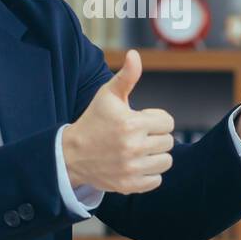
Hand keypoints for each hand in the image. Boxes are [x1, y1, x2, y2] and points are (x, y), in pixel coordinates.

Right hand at [62, 50, 174, 193]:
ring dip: (155, 155)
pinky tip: (135, 164)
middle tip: (137, 136)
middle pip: (168, 142)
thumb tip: (135, 54)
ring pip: (166, 161)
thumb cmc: (94, 120)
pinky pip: (156, 180)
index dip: (156, 120)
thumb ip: (126, 76)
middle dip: (155, 137)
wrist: (72, 154)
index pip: (168, 123)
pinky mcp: (129, 185)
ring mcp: (131, 168)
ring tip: (138, 150)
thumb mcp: (108, 95)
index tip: (140, 120)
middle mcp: (133, 147)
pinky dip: (149, 173)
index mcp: (132, 123)